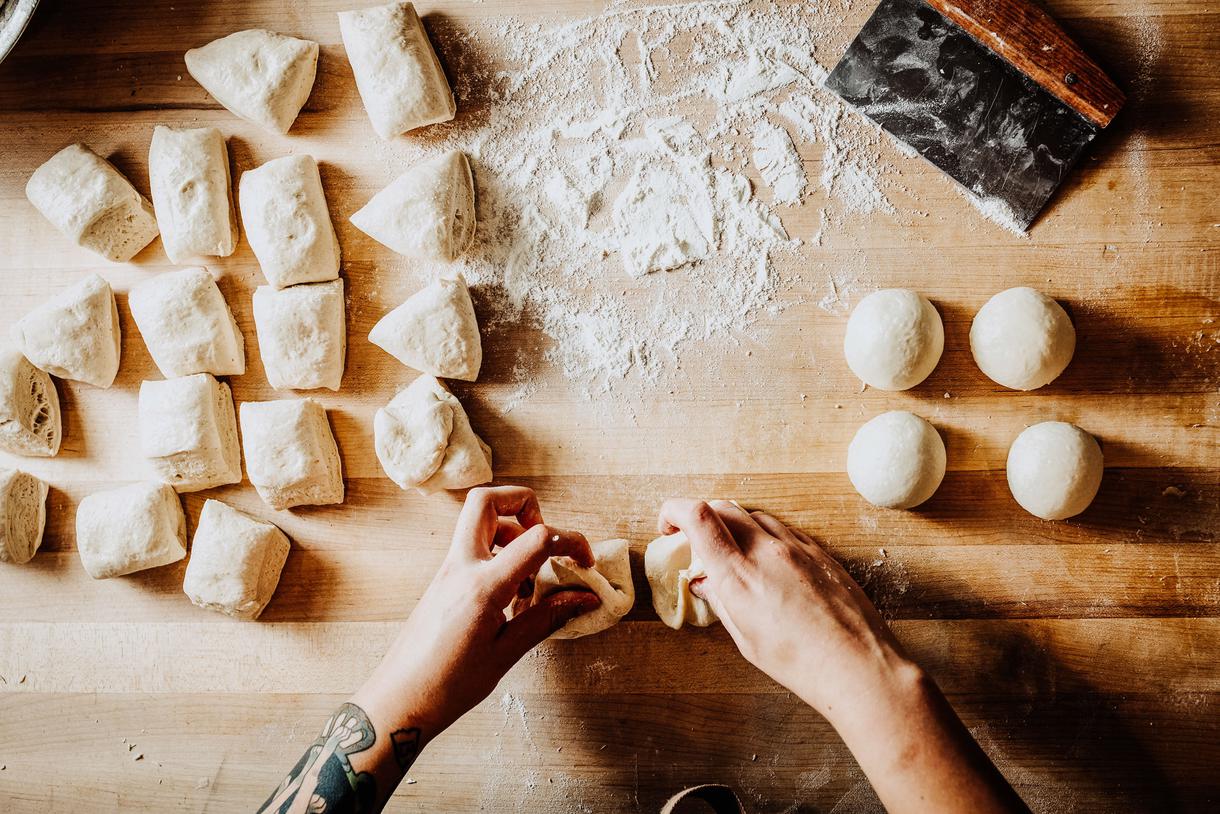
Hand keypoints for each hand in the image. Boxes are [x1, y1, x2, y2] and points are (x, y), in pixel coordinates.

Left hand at [358, 486, 600, 737]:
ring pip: (478, 522)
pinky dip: (498, 555)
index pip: (536, 538)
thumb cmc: (448, 685)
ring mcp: (447, 571)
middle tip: (544, 538)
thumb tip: (585, 598)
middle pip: (487, 500)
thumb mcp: (506, 653)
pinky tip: (510, 595)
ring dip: (511, 532)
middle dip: (524, 504)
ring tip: (528, 578)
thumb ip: (547, 618)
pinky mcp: (442, 581)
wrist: (398, 701)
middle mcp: (460, 567)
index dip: (570, 541)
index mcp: (481, 586)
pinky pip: (473, 548)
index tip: (584, 561)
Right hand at [657, 499, 916, 723]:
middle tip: (694, 540)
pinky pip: (782, 529)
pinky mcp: (820, 552)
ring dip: (733, 525)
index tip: (668, 526)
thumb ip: (721, 602)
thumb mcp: (747, 639)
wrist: (859, 666)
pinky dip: (763, 535)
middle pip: (723, 507)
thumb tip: (704, 583)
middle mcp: (767, 552)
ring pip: (754, 515)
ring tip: (731, 553)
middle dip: (699, 516)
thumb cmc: (801, 664)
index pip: (698, 517)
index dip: (674, 511)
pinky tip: (765, 561)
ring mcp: (797, 548)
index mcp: (739, 576)